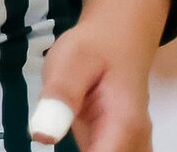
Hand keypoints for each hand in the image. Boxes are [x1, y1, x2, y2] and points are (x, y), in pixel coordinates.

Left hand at [33, 0, 166, 150]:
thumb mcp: (71, 60)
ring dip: (90, 148)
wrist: (119, 36)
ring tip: (60, 121)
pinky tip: (64, 126)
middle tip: (51, 125)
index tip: (49, 136)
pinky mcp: (117, 142)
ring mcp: (130, 144)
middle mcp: (134, 142)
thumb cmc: (95, 46)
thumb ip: (61, 95)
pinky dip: (92, 149)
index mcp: (124, 125)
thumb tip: (42, 137)